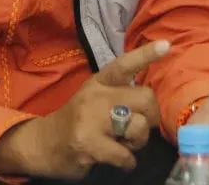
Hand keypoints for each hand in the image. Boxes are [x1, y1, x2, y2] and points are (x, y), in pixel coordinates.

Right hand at [0, 40, 169, 179]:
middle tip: (137, 127)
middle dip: (151, 117)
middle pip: (146, 99)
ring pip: (139, 127)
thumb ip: (119, 94)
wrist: (43, 144)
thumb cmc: (78, 121)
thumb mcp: (94, 97)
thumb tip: (151, 102)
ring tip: (122, 143)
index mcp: (99, 82)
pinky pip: (126, 155)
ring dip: (137, 142)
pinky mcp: (89, 143)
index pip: (124, 65)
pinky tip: (117, 159)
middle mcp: (96, 96)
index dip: (145, 55)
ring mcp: (91, 119)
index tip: (166, 45)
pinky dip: (127, 162)